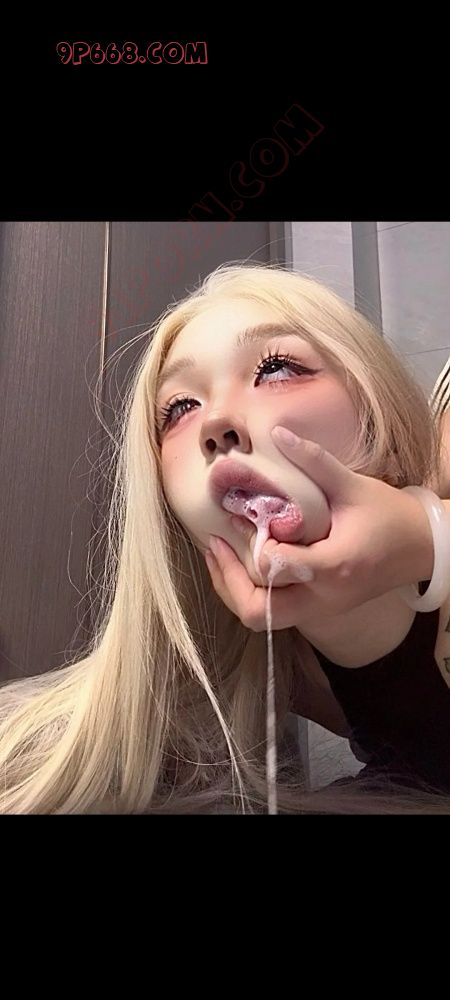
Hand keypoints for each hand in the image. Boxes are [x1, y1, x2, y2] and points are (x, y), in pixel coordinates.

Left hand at [204, 427, 434, 631]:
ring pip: (260, 619)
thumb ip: (313, 461)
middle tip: (214, 545)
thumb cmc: (390, 516)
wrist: (423, 548)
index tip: (244, 516)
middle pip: (257, 612)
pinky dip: (250, 591)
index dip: (253, 545)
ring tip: (219, 553)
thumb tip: (278, 433)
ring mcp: (320, 609)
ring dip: (233, 589)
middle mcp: (323, 597)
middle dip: (228, 580)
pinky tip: (241, 560)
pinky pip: (272, 613)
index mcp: (334, 566)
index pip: (276, 568)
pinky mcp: (318, 611)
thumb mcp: (352, 485)